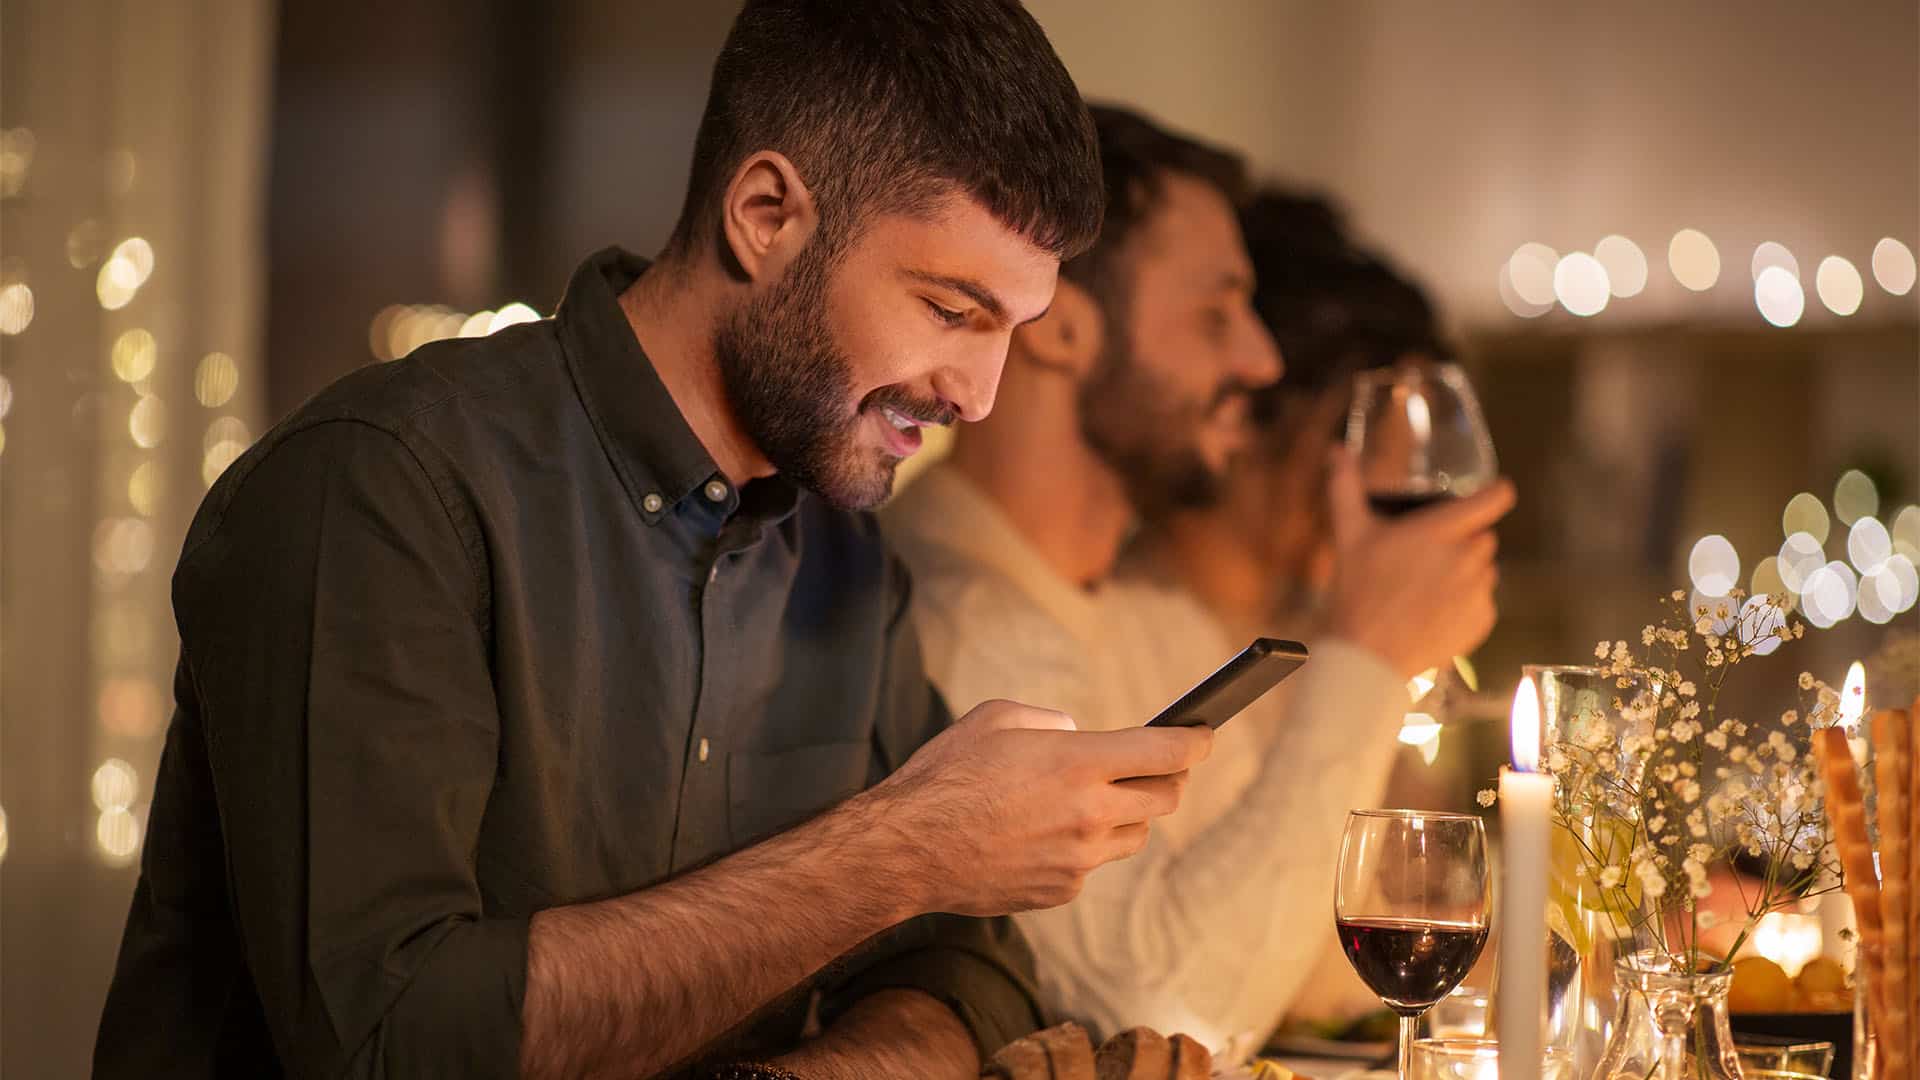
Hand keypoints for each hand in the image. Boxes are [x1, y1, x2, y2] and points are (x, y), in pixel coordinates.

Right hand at [865, 699, 1211, 916]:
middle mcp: (1089, 813)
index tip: (1204, 734)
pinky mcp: (1063, 890)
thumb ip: (1052, 721)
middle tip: (1157, 765)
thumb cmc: (946, 776)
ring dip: (1129, 814)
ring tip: (1099, 799)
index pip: (1168, 752)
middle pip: (1167, 797)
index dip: (1196, 740)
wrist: (906, 850)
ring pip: (1137, 835)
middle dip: (1170, 776)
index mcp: (1078, 763)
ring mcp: (1080, 859)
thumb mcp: (997, 718)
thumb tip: (1080, 735)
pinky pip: (1095, 864)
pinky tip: (1051, 833)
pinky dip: (1088, 846)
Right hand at [1323, 447, 1515, 678]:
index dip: (1495, 493)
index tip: (1490, 495)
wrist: (1367, 654)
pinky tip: (1433, 611)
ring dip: (1465, 572)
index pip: (1495, 498)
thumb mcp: (1348, 534)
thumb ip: (1345, 487)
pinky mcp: (1481, 621)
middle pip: (1484, 535)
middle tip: (1427, 556)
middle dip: (1463, 540)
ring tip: (1426, 587)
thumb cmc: (1358, 591)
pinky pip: (1482, 602)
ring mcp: (1478, 592)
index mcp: (1441, 531)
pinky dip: (1465, 603)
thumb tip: (1336, 450)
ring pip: (1484, 569)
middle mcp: (1467, 558)